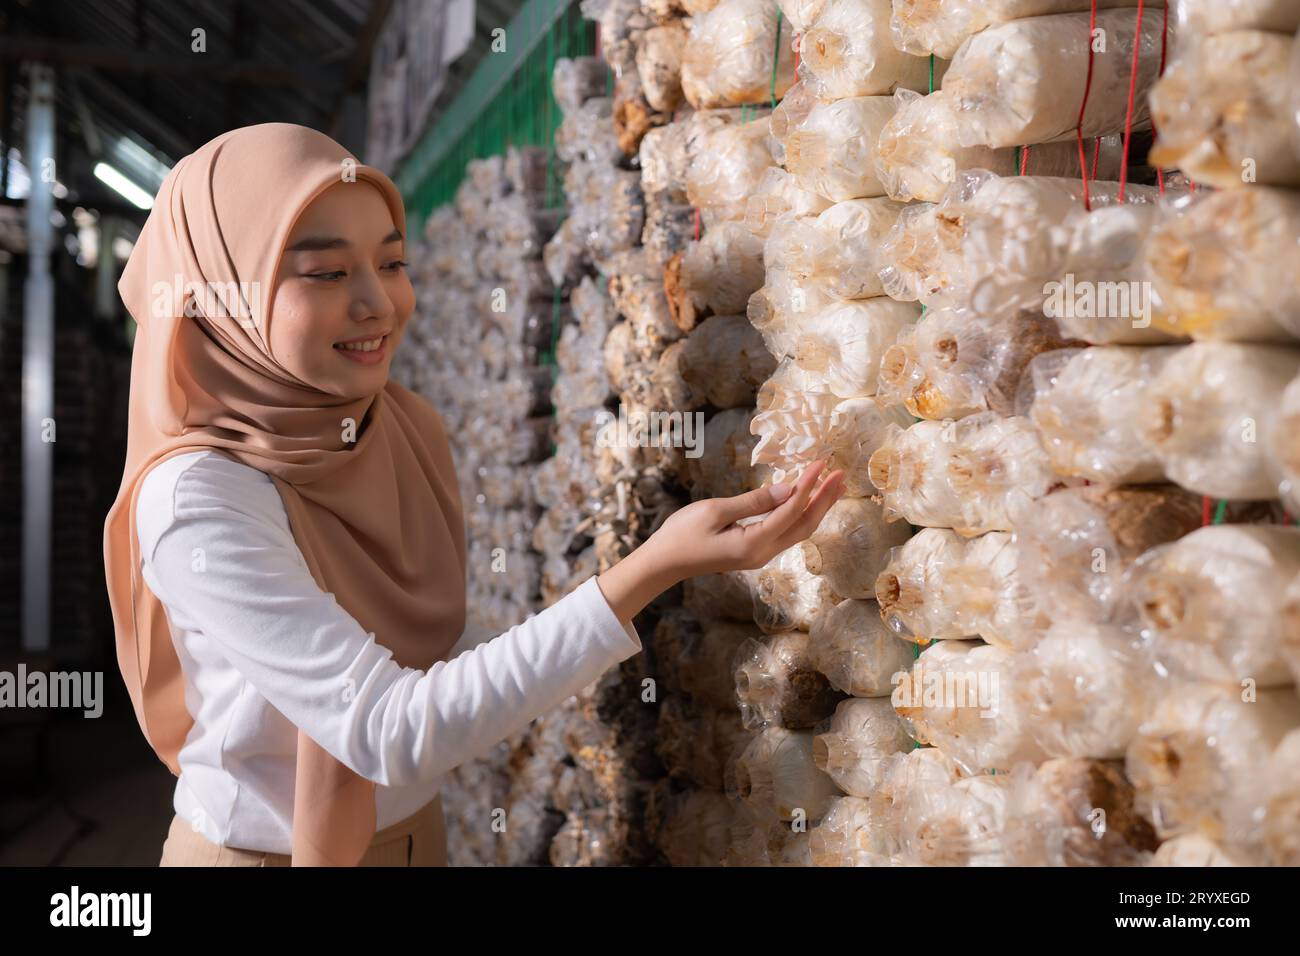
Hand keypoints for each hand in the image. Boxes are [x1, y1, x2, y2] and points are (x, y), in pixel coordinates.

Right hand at [595, 460, 845, 626]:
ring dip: (817, 506)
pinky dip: (800, 513)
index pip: (791, 510)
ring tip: (833, 485)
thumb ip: (755, 501)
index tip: (821, 463)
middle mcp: (763, 553)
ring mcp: (760, 555)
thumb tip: (788, 489)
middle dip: (825, 499)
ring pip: (798, 529)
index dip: (808, 485)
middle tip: (841, 473)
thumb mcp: (715, 511)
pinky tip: (805, 500)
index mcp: (754, 543)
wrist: (664, 563)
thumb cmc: (682, 535)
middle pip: (805, 524)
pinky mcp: (754, 551)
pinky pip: (786, 531)